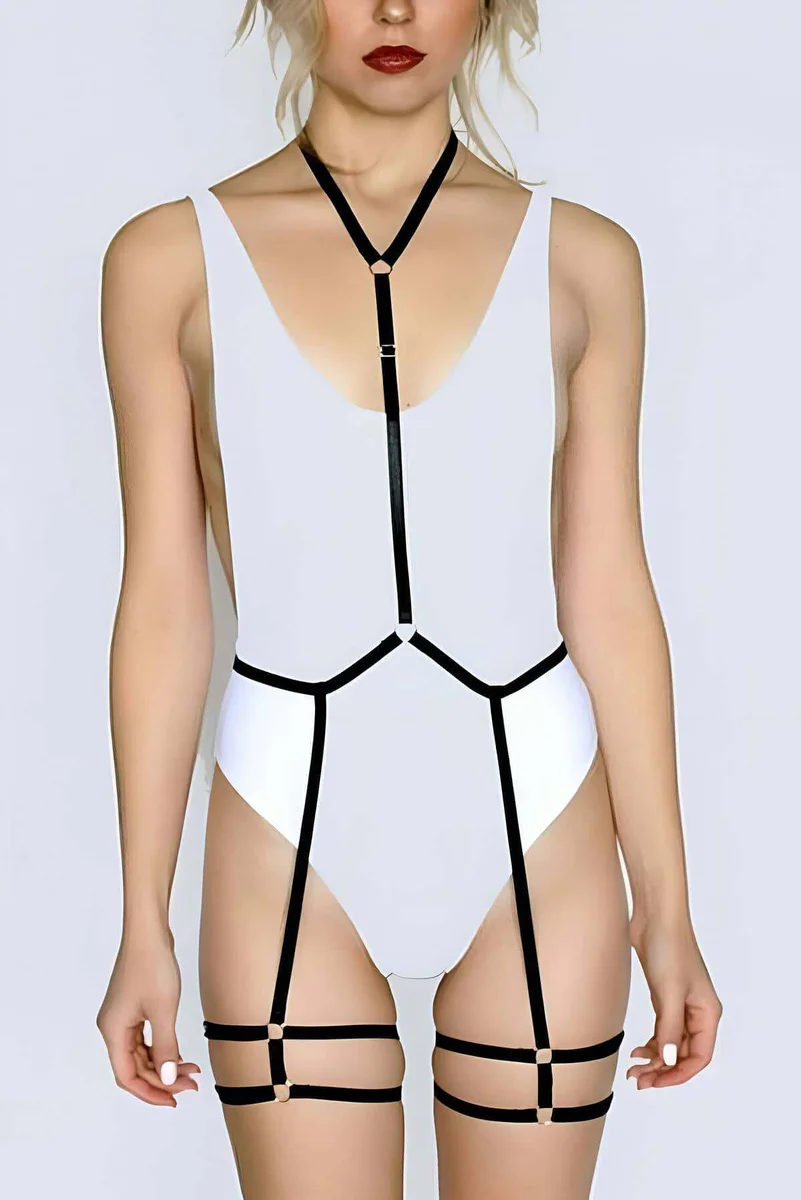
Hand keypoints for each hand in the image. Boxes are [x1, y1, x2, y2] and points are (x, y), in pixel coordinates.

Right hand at [96, 929, 200, 1105]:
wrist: (148, 931)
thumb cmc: (152, 965)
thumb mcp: (163, 1010)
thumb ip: (165, 1048)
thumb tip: (168, 1079)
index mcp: (113, 1031)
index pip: (127, 1076)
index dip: (149, 1092)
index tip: (173, 1100)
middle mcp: (112, 1027)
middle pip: (134, 1067)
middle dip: (162, 1078)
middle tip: (191, 1083)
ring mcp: (122, 1017)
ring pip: (141, 1054)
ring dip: (164, 1064)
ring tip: (192, 1070)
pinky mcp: (132, 1008)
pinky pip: (144, 1039)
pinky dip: (161, 1049)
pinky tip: (179, 1054)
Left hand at [626, 913, 721, 1088]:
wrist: (656, 917)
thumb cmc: (670, 949)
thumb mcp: (669, 992)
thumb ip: (668, 1028)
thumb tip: (668, 1061)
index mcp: (707, 1014)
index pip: (699, 1057)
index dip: (679, 1074)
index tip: (657, 1082)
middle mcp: (697, 1013)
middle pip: (683, 1054)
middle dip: (663, 1070)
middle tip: (639, 1080)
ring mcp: (680, 1005)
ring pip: (670, 1044)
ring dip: (655, 1059)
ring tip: (634, 1070)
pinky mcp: (664, 997)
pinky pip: (661, 1030)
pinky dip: (651, 1043)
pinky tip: (637, 1050)